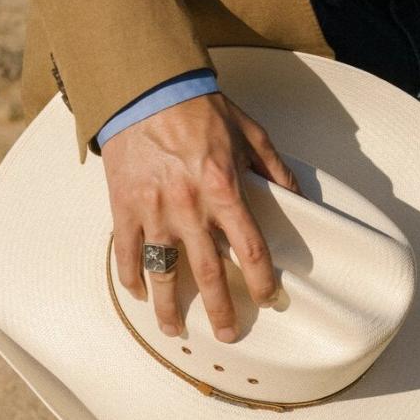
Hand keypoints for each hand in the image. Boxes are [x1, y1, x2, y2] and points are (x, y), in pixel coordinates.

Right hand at [101, 91, 298, 341]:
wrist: (142, 84)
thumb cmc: (197, 105)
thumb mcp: (248, 131)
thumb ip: (273, 168)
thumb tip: (296, 197)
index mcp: (224, 190)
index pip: (251, 250)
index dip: (263, 281)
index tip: (269, 300)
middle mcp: (189, 208)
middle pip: (209, 275)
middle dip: (220, 311)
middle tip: (227, 334)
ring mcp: (153, 210)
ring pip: (163, 273)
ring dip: (169, 308)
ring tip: (176, 330)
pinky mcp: (124, 206)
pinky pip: (128, 253)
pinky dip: (131, 279)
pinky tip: (140, 296)